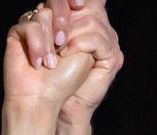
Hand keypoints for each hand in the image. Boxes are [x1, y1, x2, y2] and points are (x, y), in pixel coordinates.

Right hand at [4, 5, 95, 113]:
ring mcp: (33, 28)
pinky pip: (29, 25)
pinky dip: (36, 45)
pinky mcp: (17, 34)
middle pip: (57, 0)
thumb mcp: (85, 49)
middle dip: (63, 19)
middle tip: (63, 44)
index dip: (74, 0)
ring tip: (49, 63)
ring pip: (44, 13)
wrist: (41, 98)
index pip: (70, 2)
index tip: (81, 5)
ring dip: (49, 41)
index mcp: (67, 25)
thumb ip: (88, 24)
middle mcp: (49, 24)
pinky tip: (36, 63)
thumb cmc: (64, 80)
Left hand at [48, 0, 123, 134]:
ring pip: (92, 22)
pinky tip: (65, 53)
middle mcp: (104, 31)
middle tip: (52, 31)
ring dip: (69, 33)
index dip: (73, 0)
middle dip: (65, 17)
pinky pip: (96, 40)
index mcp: (89, 25)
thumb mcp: (47, 42)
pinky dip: (78, 44)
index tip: (60, 4)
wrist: (51, 102)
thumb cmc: (45, 73)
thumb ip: (51, 22)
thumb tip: (43, 5)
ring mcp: (110, 44)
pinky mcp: (113, 59)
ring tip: (55, 48)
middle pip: (91, 6)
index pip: (90, 1)